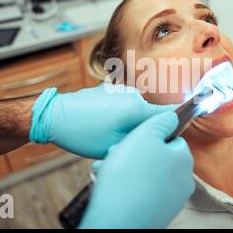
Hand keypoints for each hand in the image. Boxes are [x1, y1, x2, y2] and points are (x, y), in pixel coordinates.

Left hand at [29, 84, 175, 157]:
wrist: (55, 117)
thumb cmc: (84, 133)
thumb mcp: (117, 144)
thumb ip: (142, 138)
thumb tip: (159, 135)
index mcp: (137, 108)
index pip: (170, 113)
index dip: (175, 124)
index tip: (176, 131)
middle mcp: (132, 94)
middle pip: (150, 114)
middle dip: (143, 128)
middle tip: (126, 141)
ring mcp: (119, 89)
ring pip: (136, 110)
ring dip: (129, 121)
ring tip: (109, 133)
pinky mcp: (109, 89)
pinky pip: (123, 104)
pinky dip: (119, 114)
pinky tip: (102, 124)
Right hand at [79, 111, 194, 228]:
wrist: (116, 218)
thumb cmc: (129, 174)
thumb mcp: (145, 134)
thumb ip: (161, 121)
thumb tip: (172, 117)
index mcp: (184, 159)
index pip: (172, 139)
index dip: (150, 137)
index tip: (134, 141)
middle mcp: (184, 180)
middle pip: (159, 158)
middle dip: (137, 154)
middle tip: (118, 155)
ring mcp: (172, 199)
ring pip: (149, 175)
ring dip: (130, 170)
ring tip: (111, 171)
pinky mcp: (158, 213)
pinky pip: (144, 193)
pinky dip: (130, 188)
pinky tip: (115, 187)